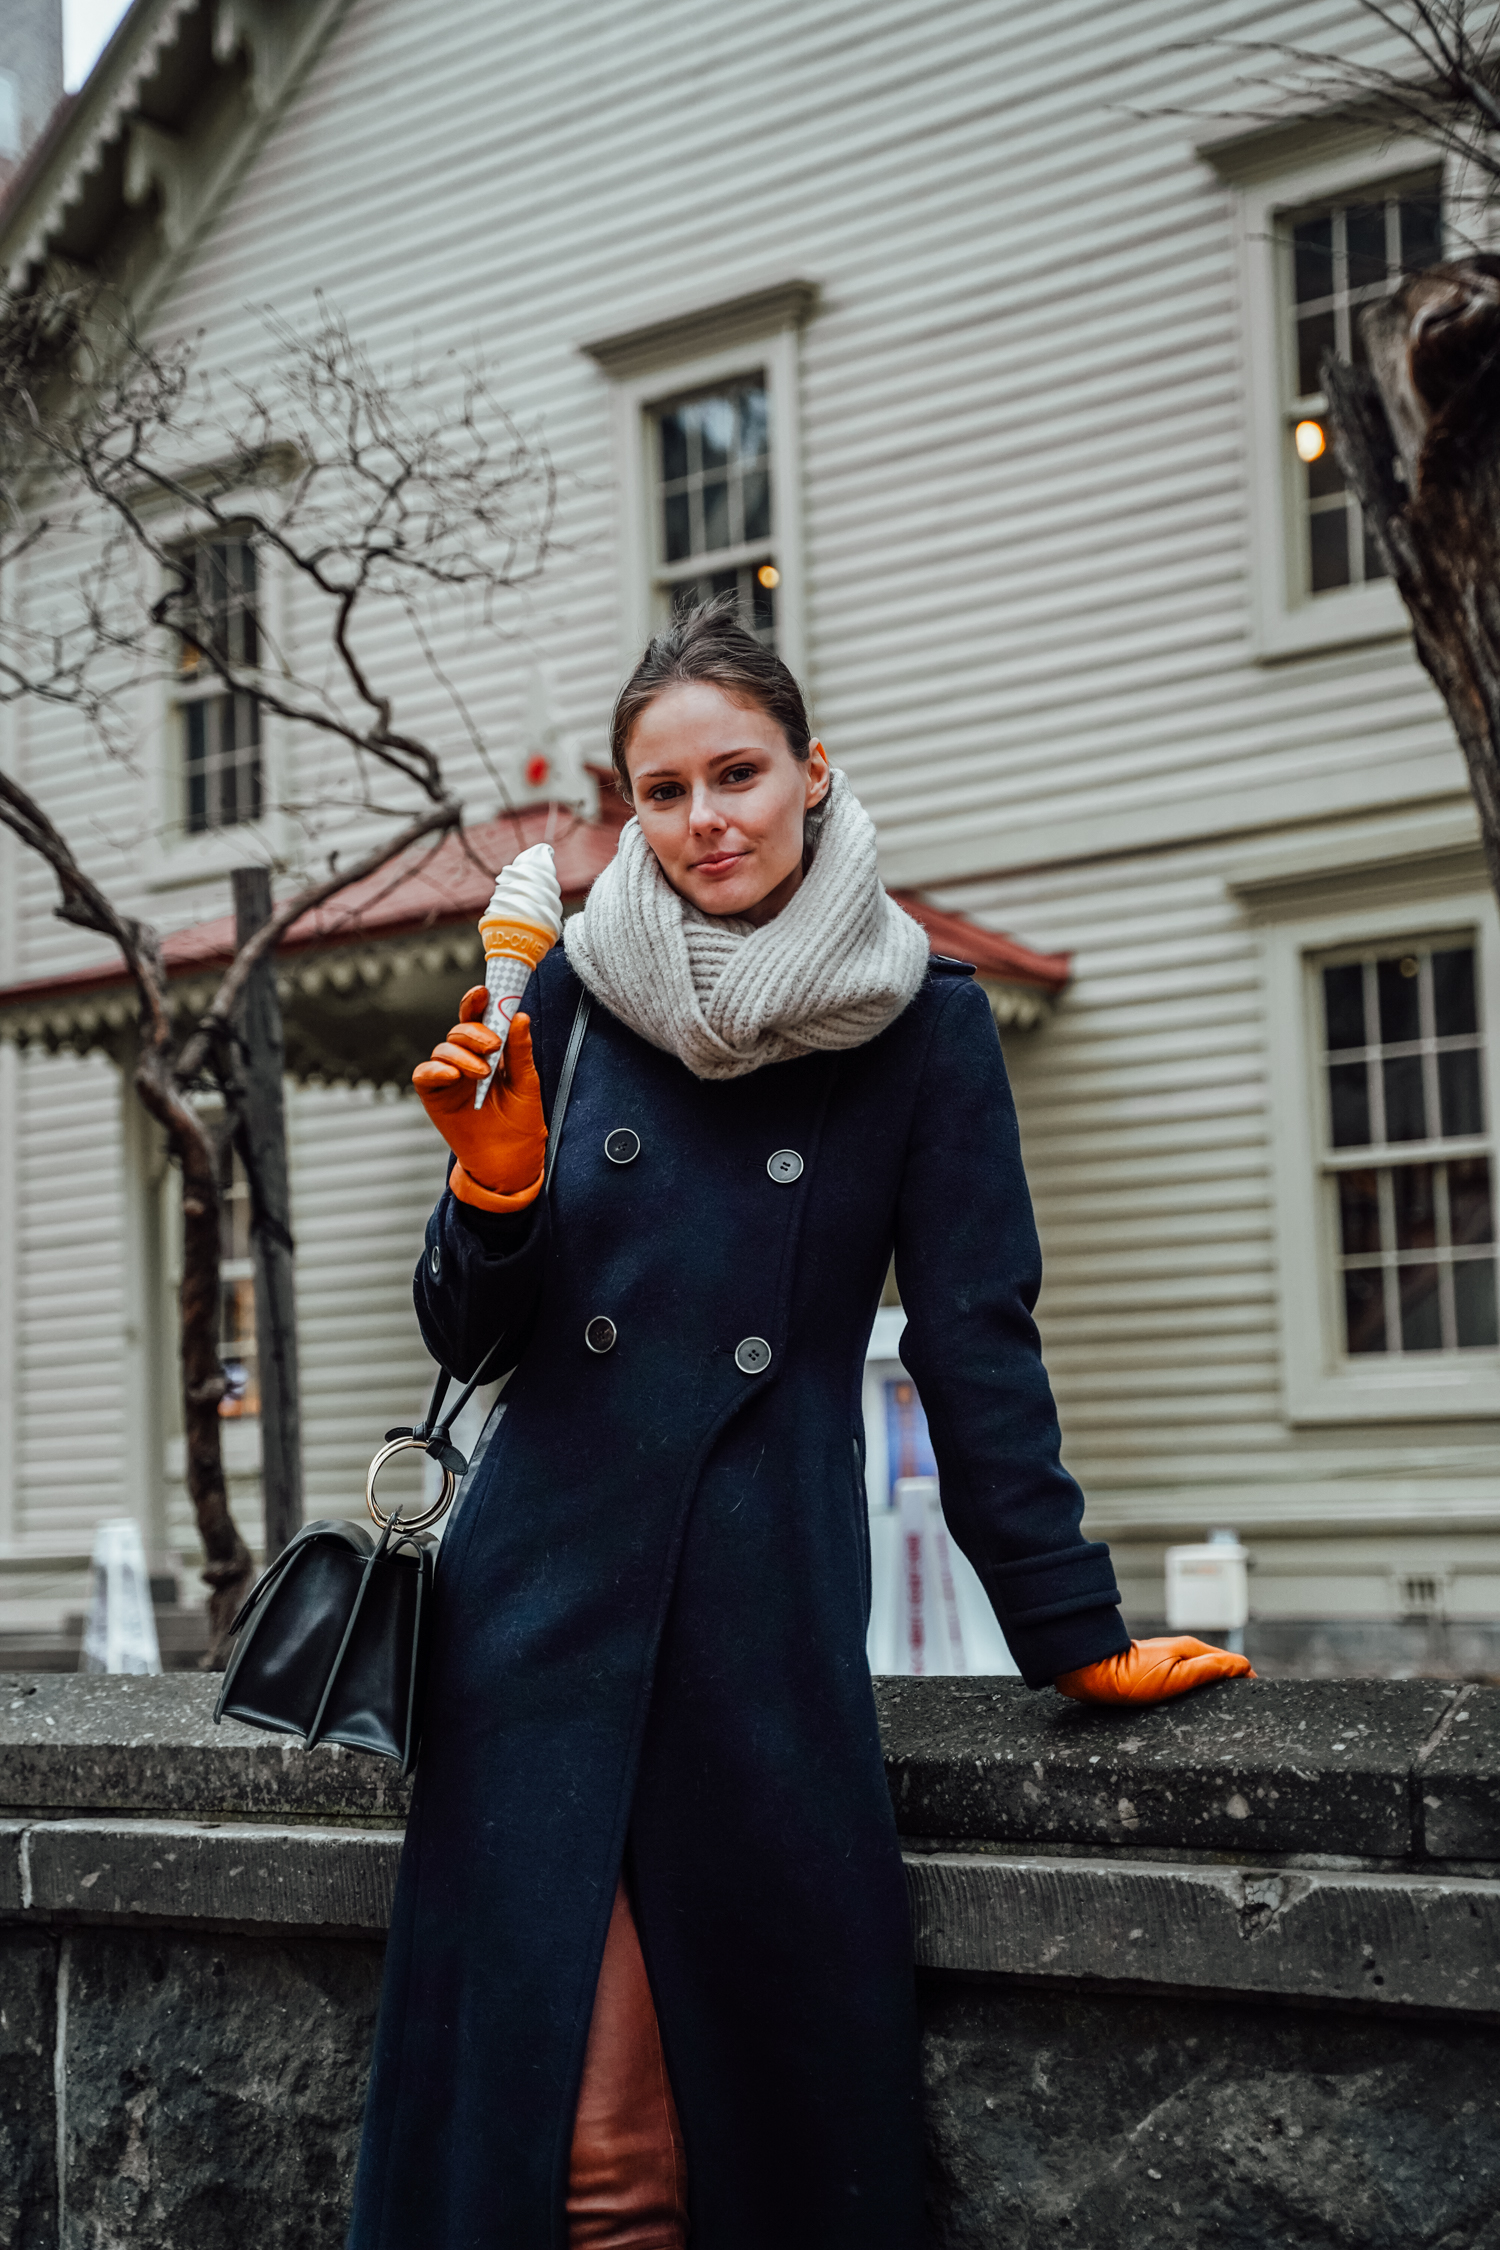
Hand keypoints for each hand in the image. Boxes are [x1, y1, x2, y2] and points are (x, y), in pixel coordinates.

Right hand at [412, 986, 545, 1210]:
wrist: (510, 1159)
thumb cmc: (521, 1120)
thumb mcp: (525, 1082)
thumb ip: (519, 1051)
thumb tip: (520, 1016)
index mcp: (489, 1051)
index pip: (479, 1019)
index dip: (477, 1002)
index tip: (484, 992)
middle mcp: (466, 1059)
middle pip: (459, 1030)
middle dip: (474, 1032)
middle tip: (493, 1046)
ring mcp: (448, 1076)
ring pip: (443, 1049)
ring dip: (462, 1054)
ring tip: (482, 1072)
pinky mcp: (433, 1095)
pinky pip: (424, 1074)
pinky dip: (435, 1069)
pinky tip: (452, 1075)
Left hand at [1055, 1636, 1254, 1704]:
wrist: (1093, 1674)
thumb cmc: (1130, 1678)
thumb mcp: (1174, 1678)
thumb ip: (1208, 1670)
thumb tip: (1243, 1667)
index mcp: (1192, 1650)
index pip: (1234, 1663)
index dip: (1247, 1682)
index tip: (1254, 1702)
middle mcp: (1184, 1652)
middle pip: (1222, 1669)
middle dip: (1235, 1686)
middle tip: (1243, 1712)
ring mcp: (1172, 1660)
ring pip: (1205, 1674)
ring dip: (1218, 1689)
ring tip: (1226, 1713)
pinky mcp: (1160, 1670)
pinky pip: (1189, 1680)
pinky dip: (1199, 1691)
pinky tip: (1198, 1707)